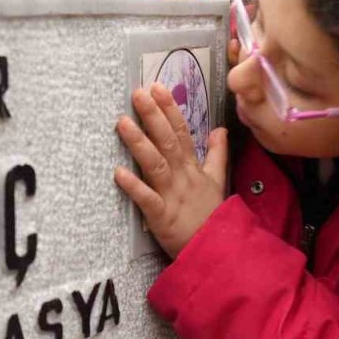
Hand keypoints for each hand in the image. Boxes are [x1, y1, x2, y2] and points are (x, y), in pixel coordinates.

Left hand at [115, 84, 228, 257]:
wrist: (217, 250)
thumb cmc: (212, 216)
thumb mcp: (218, 181)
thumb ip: (217, 154)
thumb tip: (219, 129)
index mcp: (193, 168)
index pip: (182, 132)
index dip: (170, 109)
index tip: (157, 87)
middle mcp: (183, 177)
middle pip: (167, 142)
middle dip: (153, 116)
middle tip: (138, 93)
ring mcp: (173, 196)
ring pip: (155, 164)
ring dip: (139, 143)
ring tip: (123, 122)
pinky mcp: (162, 217)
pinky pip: (147, 199)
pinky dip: (134, 186)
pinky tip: (118, 172)